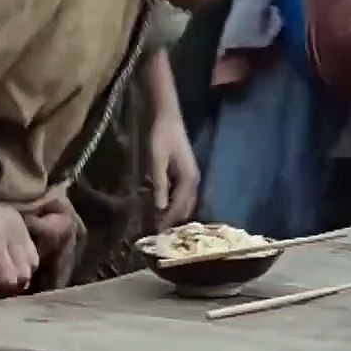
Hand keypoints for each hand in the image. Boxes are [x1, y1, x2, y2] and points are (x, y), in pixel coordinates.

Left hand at [148, 112, 200, 228]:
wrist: (167, 118)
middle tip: (159, 232)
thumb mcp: (157, 161)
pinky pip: (181, 194)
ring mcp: (191, 176)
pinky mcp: (185, 172)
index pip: (179, 207)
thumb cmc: (161, 137)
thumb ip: (160, 184)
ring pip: (185, 202)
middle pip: (186, 207)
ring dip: (174, 212)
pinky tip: (163, 206)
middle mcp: (194, 180)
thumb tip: (160, 208)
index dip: (169, 220)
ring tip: (160, 223)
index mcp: (189, 179)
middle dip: (174, 220)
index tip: (158, 233)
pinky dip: (173, 203)